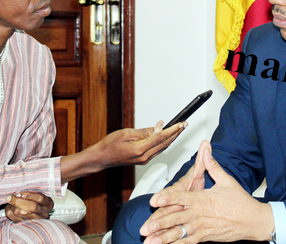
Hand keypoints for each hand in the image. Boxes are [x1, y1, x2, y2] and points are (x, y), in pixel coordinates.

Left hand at [5, 192, 54, 222]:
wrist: (36, 212)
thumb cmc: (36, 200)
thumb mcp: (37, 194)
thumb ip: (30, 194)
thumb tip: (18, 195)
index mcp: (48, 203)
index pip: (40, 199)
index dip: (29, 195)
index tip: (20, 194)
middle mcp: (43, 213)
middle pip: (31, 207)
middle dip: (18, 201)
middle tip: (9, 197)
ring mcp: (35, 220)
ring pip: (20, 213)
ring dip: (13, 206)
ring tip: (11, 202)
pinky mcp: (26, 224)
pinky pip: (13, 218)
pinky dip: (8, 211)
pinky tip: (10, 207)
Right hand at [60, 121, 184, 182]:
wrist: (101, 158)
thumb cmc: (110, 145)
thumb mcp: (126, 133)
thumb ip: (144, 132)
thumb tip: (158, 128)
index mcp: (140, 150)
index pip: (161, 138)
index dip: (172, 130)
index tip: (180, 124)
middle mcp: (144, 157)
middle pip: (165, 144)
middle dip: (176, 134)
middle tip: (184, 124)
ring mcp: (144, 160)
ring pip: (162, 148)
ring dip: (171, 138)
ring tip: (178, 128)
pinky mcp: (143, 160)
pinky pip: (157, 150)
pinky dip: (163, 142)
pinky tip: (165, 135)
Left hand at [140, 141, 273, 243]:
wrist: (253, 221)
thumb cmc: (240, 201)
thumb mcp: (226, 180)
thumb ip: (212, 165)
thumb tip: (206, 149)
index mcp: (202, 199)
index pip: (181, 198)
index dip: (166, 199)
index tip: (154, 201)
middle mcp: (199, 214)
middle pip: (176, 218)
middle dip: (159, 223)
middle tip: (145, 228)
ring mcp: (201, 228)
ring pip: (179, 234)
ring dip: (163, 238)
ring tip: (150, 242)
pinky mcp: (204, 237)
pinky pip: (187, 242)